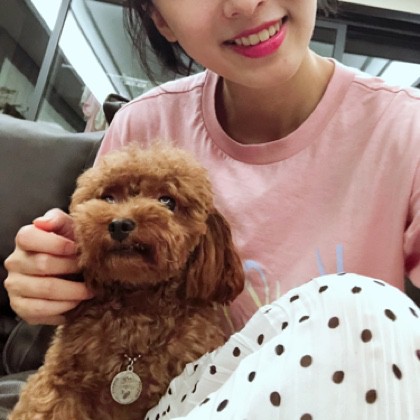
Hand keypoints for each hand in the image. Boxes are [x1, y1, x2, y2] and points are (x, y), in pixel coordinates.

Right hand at [4, 209, 93, 324]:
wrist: (67, 272)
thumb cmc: (69, 247)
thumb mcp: (67, 228)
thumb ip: (58, 219)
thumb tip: (43, 222)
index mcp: (25, 239)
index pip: (29, 237)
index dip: (57, 244)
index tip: (77, 249)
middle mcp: (15, 262)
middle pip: (43, 265)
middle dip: (71, 268)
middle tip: (90, 271)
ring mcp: (15, 285)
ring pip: (45, 290)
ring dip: (73, 291)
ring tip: (90, 290)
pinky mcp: (20, 306)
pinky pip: (40, 310)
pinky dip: (63, 308)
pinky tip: (76, 303)